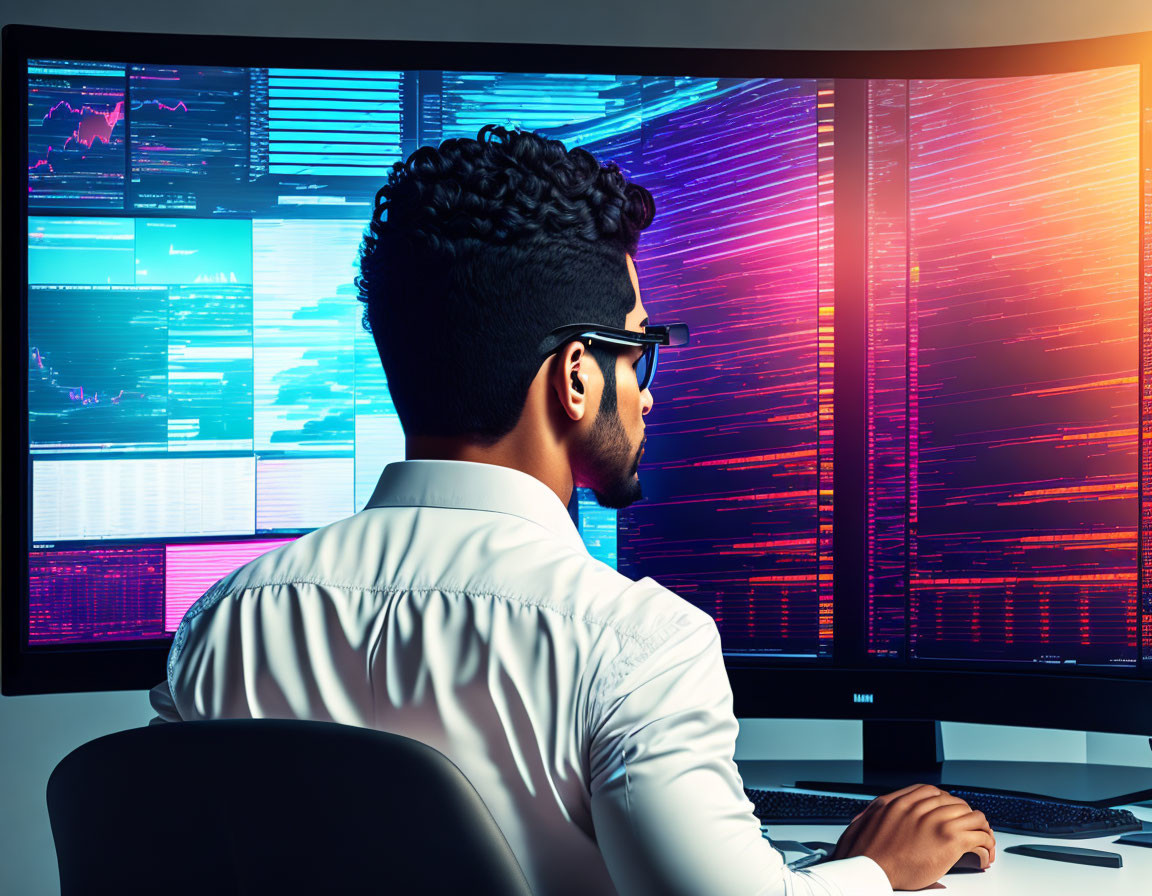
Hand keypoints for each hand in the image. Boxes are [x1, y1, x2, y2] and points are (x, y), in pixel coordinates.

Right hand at [832, 783, 995, 889]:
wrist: (868, 868)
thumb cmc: (864, 852)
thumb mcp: (864, 821)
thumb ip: (874, 814)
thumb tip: (867, 817)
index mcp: (900, 802)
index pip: (933, 791)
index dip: (946, 801)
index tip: (950, 812)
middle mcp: (920, 807)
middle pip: (955, 803)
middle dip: (965, 817)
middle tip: (969, 830)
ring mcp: (936, 822)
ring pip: (973, 817)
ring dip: (981, 829)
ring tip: (983, 842)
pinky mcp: (950, 840)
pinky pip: (980, 836)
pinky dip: (986, 845)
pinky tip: (984, 855)